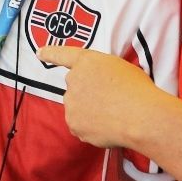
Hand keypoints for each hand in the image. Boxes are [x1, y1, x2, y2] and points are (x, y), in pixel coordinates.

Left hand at [37, 46, 168, 149]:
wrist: (142, 117)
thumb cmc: (138, 90)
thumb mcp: (121, 68)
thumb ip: (103, 72)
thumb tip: (102, 84)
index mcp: (87, 61)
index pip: (63, 54)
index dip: (50, 53)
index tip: (40, 53)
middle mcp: (74, 80)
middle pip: (75, 86)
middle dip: (87, 92)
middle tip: (110, 99)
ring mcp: (72, 103)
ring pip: (77, 107)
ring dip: (89, 110)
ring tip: (113, 114)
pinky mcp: (74, 124)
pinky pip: (80, 126)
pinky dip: (91, 128)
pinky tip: (108, 126)